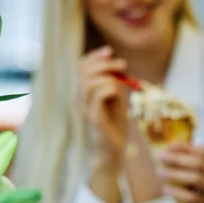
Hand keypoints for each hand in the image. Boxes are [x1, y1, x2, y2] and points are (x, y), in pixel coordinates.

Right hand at [77, 46, 128, 169]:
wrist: (112, 151)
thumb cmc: (114, 125)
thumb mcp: (117, 99)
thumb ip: (115, 83)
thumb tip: (118, 66)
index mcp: (83, 93)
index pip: (80, 67)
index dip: (94, 56)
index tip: (110, 51)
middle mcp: (80, 99)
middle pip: (83, 71)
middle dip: (105, 64)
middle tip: (123, 65)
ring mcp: (85, 109)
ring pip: (89, 83)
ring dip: (109, 77)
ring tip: (122, 85)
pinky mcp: (94, 119)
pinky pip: (98, 97)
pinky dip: (111, 89)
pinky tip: (119, 95)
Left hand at [159, 143, 203, 202]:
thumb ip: (195, 160)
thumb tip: (171, 148)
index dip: (187, 148)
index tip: (170, 146)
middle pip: (200, 164)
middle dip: (178, 159)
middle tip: (160, 156)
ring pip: (197, 179)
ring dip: (176, 174)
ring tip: (160, 172)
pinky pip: (193, 197)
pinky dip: (178, 192)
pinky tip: (166, 189)